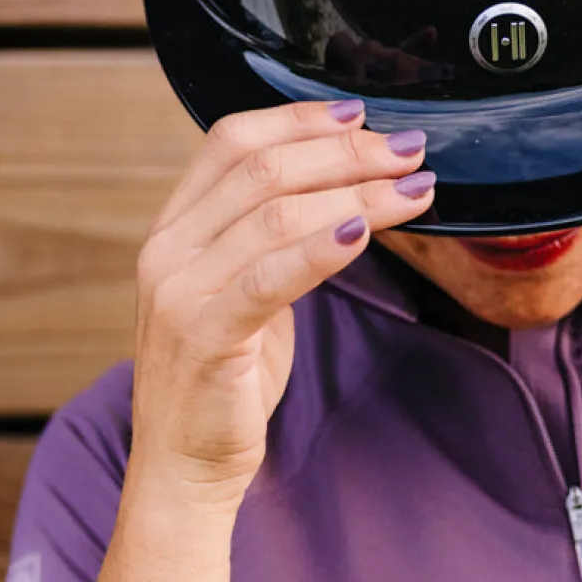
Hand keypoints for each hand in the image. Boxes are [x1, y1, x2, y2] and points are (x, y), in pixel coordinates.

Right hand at [127, 100, 432, 504]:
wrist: (183, 467)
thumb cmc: (222, 383)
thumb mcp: (243, 294)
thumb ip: (271, 243)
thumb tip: (344, 196)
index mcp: (173, 228)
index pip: (231, 141)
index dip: (299, 119)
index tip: (361, 115)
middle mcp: (167, 249)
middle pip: (262, 168)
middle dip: (346, 153)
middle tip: (407, 151)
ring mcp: (179, 291)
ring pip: (274, 213)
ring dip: (357, 193)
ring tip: (413, 189)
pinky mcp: (204, 335)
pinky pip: (271, 275)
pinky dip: (322, 246)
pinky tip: (365, 231)